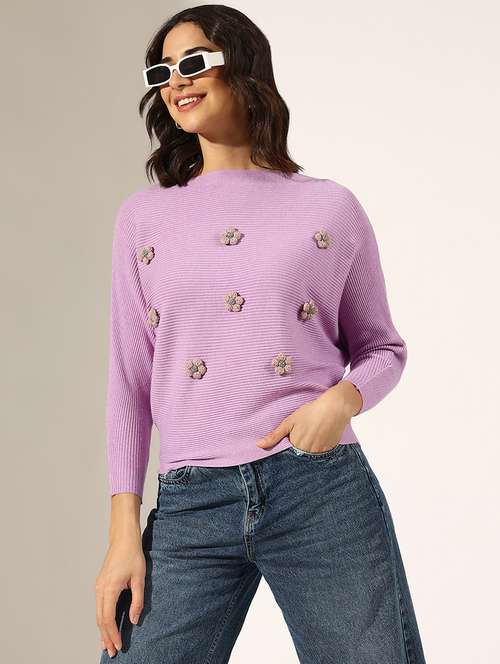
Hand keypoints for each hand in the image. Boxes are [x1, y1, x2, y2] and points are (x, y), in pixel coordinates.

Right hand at [95, 536, 145, 657]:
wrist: (123, 539)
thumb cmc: (132, 555)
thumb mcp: (139, 578)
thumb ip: (137, 600)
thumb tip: (134, 620)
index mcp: (109, 588)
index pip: (108, 618)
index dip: (113, 634)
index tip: (119, 645)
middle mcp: (100, 589)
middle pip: (100, 619)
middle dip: (106, 637)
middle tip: (112, 652)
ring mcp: (98, 587)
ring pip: (98, 614)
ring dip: (103, 630)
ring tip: (107, 644)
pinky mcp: (100, 584)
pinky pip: (99, 606)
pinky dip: (102, 619)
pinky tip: (106, 626)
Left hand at [255, 381, 362, 452]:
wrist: (334, 408)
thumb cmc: (311, 412)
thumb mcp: (290, 421)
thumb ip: (275, 435)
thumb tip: (259, 445)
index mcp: (296, 446)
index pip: (288, 455)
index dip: (288, 449)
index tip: (290, 443)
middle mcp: (308, 452)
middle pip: (299, 457)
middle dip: (298, 451)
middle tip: (302, 437)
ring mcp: (320, 453)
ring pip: (310, 457)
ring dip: (308, 450)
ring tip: (311, 436)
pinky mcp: (329, 451)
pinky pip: (321, 455)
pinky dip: (318, 449)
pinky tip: (319, 438)